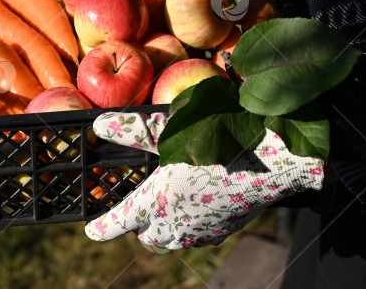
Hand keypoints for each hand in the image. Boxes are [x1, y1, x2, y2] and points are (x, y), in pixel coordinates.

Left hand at [85, 112, 324, 251]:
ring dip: (160, 227)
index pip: (118, 222)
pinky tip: (194, 203)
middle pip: (145, 235)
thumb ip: (133, 131)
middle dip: (136, 223)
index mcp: (156, 200)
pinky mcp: (221, 232)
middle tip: (135, 203)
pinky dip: (186, 226)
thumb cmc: (219, 137)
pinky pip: (194, 237)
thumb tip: (100, 124)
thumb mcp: (170, 128)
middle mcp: (175, 223)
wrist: (274, 158)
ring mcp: (200, 232)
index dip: (102, 227)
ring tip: (163, 204)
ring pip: (169, 240)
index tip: (92, 230)